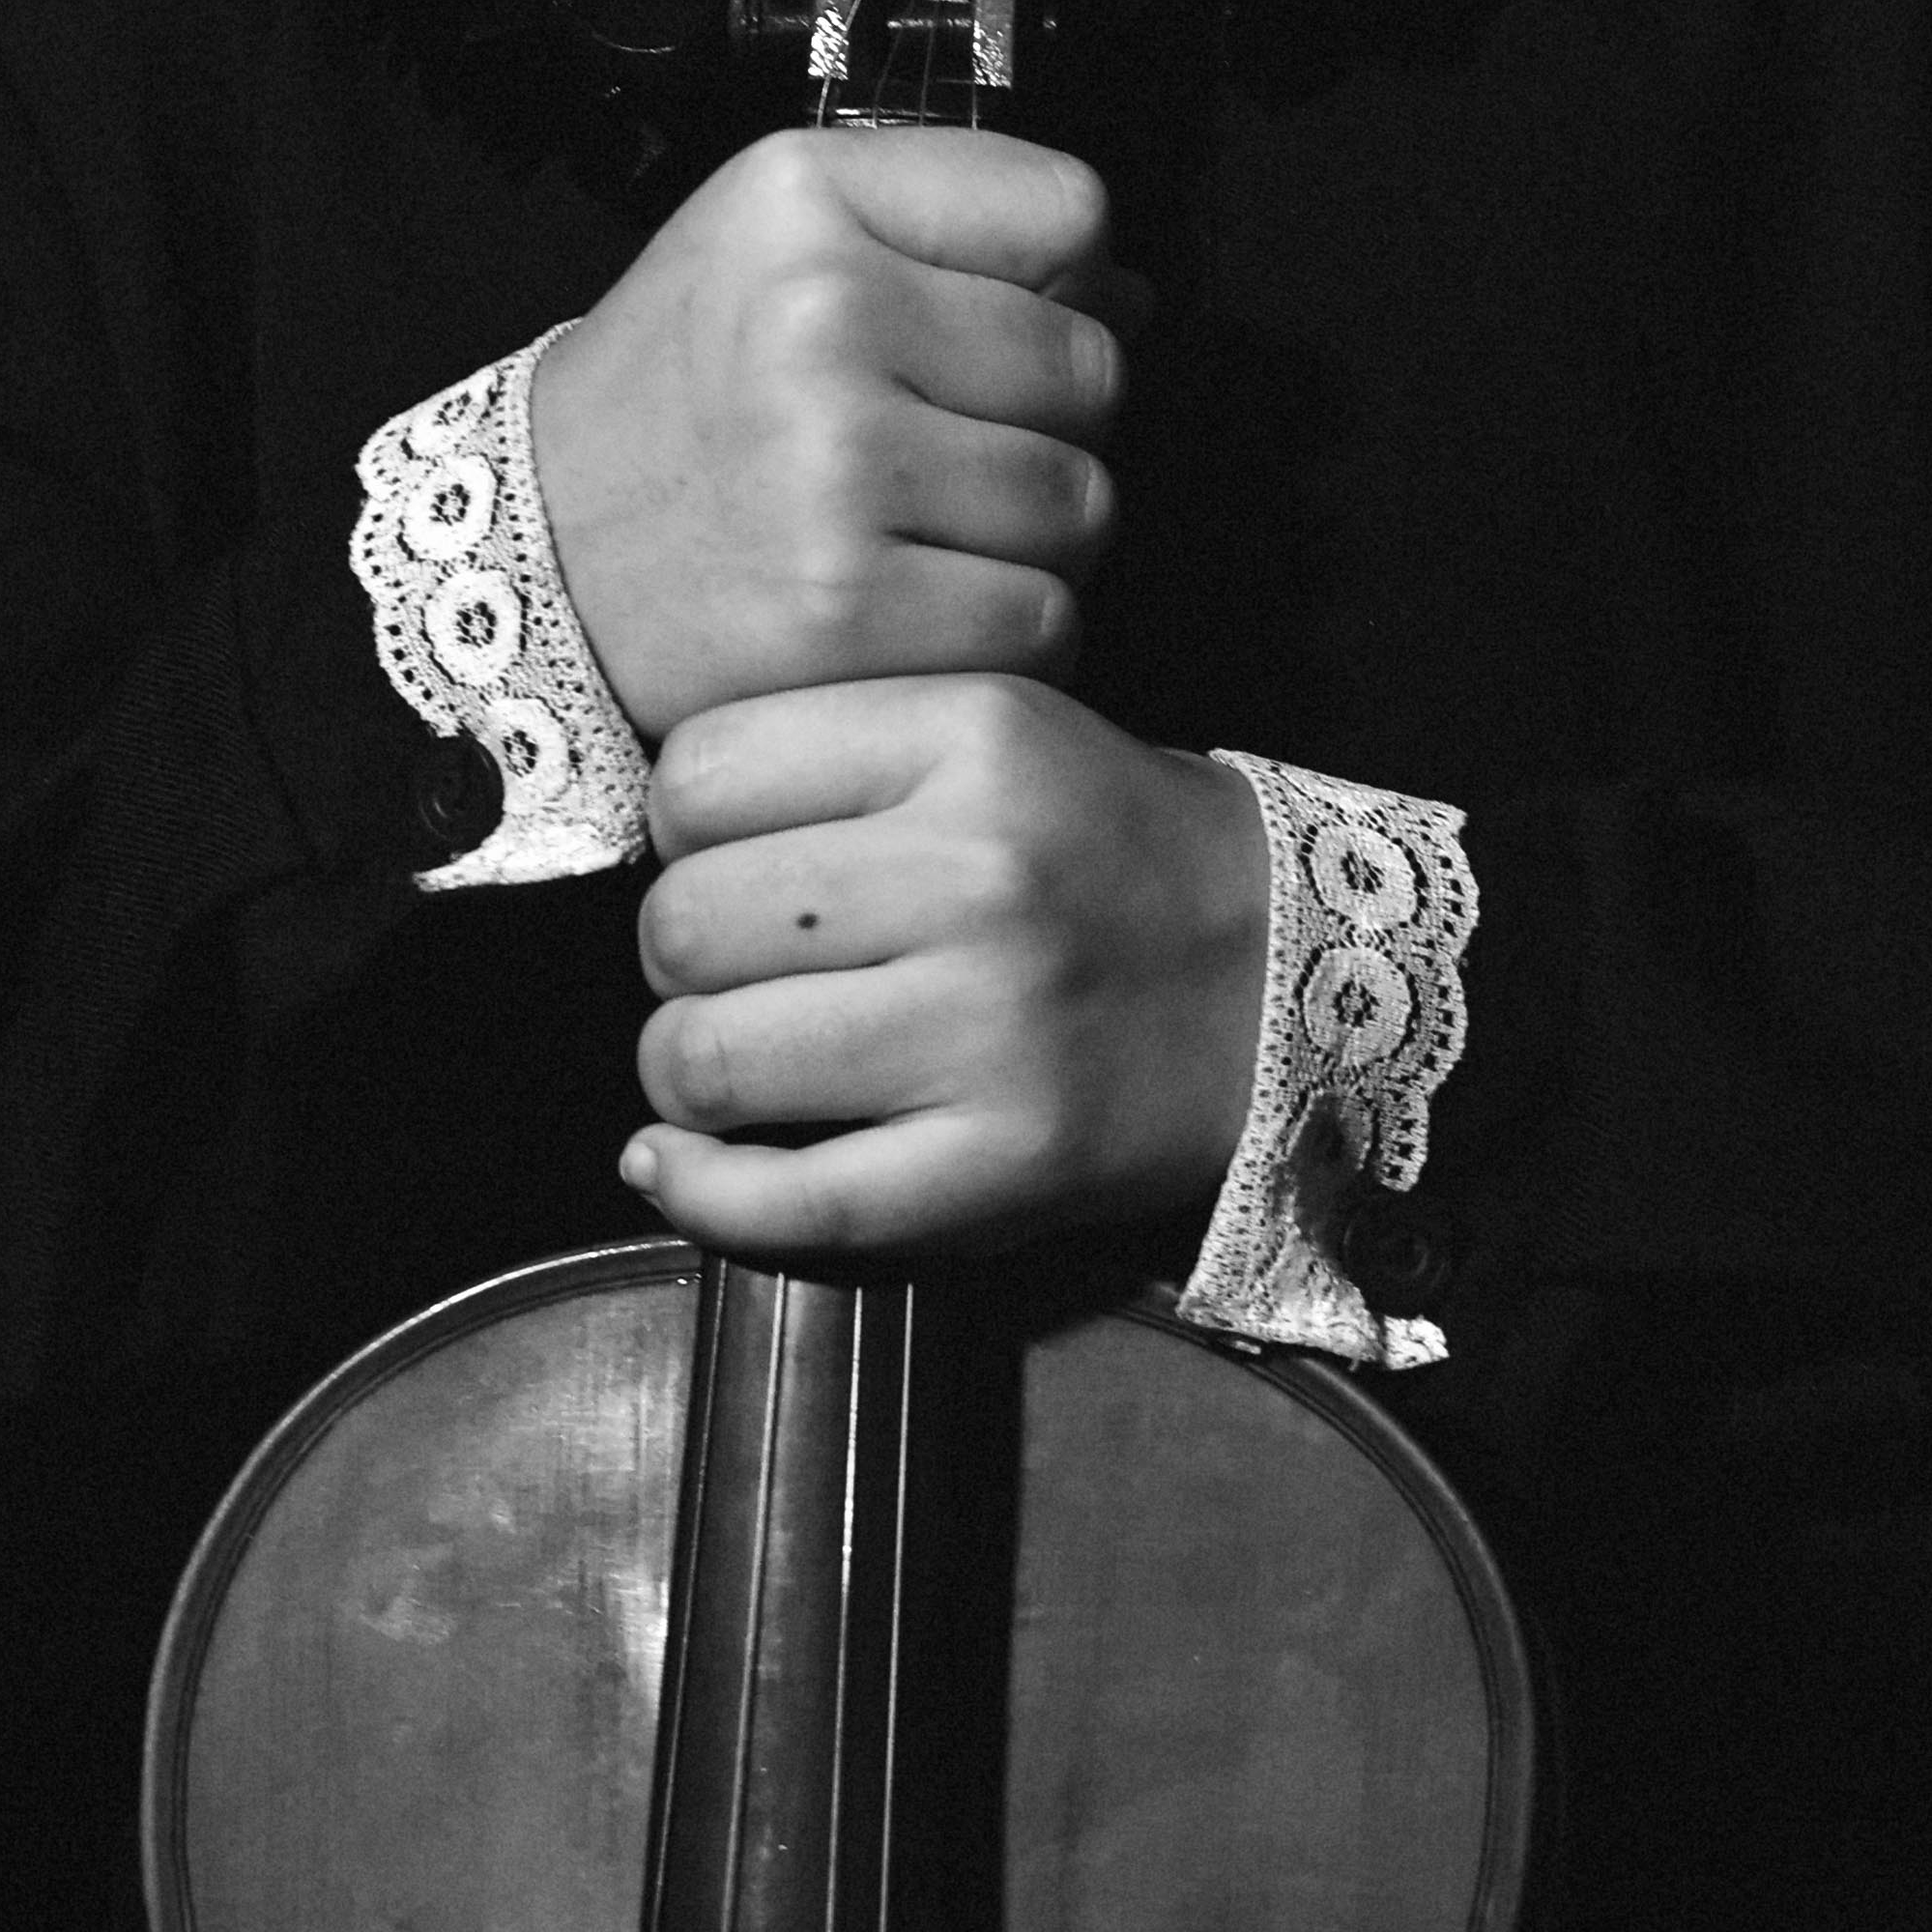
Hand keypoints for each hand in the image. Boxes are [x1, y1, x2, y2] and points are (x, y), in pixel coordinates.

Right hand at [525, 125, 1134, 741]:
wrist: (535, 553)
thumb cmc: (684, 394)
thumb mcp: (782, 233)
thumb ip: (956, 220)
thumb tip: (1129, 293)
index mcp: (807, 201)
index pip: (1072, 210)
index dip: (1056, 278)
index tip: (984, 322)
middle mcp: (820, 320)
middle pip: (1095, 369)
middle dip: (1045, 420)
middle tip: (938, 444)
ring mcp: (835, 470)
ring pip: (1083, 504)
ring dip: (1031, 536)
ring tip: (921, 528)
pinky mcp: (849, 609)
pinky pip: (1040, 622)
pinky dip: (999, 633)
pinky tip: (914, 607)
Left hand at [622, 675, 1268, 1264]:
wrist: (1283, 976)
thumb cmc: (1101, 850)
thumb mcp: (995, 728)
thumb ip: (837, 749)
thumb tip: (648, 836)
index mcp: (975, 737)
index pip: (701, 773)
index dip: (684, 826)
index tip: (729, 855)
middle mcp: (981, 873)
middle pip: (684, 921)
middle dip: (677, 955)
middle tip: (737, 967)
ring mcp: (994, 1028)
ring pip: (708, 1060)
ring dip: (685, 1072)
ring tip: (733, 1060)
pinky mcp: (1005, 1163)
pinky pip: (787, 1203)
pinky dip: (701, 1194)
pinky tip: (677, 1167)